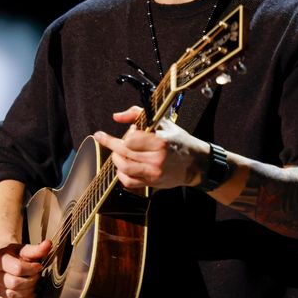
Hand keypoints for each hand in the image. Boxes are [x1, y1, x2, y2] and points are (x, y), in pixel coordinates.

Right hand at [0, 240, 50, 297]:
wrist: (5, 260)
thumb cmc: (15, 254)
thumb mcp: (24, 249)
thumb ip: (36, 249)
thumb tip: (48, 244)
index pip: (17, 268)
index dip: (32, 269)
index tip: (38, 266)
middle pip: (14, 283)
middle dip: (30, 280)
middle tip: (36, 275)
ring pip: (12, 295)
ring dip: (28, 290)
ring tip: (33, 282)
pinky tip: (31, 294)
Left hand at [92, 106, 208, 189]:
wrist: (195, 163)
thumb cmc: (178, 141)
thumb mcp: (163, 122)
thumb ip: (137, 114)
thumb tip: (116, 116)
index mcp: (161, 141)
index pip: (131, 139)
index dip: (127, 134)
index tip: (130, 131)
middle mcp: (157, 158)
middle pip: (124, 151)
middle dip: (110, 143)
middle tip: (102, 137)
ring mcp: (154, 172)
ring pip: (124, 167)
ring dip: (115, 158)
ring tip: (116, 152)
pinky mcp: (152, 182)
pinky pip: (128, 181)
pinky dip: (121, 174)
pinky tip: (122, 167)